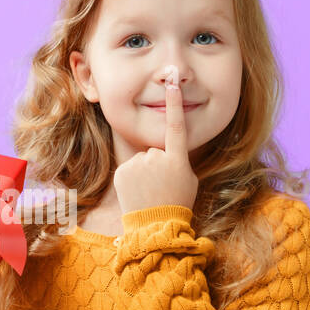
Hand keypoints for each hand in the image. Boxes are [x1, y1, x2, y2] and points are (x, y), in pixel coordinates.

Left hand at [112, 65, 198, 213]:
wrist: (155, 226)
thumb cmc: (177, 202)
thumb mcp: (188, 179)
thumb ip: (177, 160)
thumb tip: (167, 152)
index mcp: (176, 159)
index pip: (176, 126)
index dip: (174, 104)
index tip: (172, 84)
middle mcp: (155, 157)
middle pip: (155, 150)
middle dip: (157, 163)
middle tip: (161, 185)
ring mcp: (137, 164)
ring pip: (141, 159)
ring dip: (144, 171)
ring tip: (149, 190)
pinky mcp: (122, 172)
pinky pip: (129, 167)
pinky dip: (131, 177)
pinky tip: (137, 191)